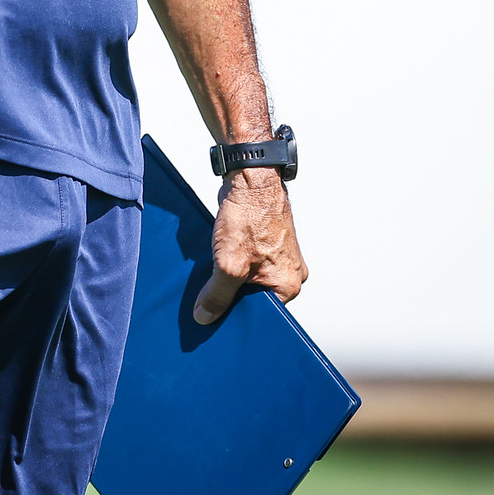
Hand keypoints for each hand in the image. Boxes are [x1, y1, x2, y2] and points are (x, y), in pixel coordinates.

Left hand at [193, 168, 307, 324]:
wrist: (250, 177)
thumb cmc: (251, 215)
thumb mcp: (229, 264)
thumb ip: (217, 295)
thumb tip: (205, 317)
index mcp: (288, 284)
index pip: (261, 315)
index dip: (237, 316)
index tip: (217, 317)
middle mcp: (288, 272)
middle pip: (255, 298)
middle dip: (232, 296)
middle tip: (212, 292)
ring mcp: (277, 256)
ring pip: (249, 280)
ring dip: (230, 277)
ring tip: (216, 270)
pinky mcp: (265, 242)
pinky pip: (247, 263)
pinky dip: (232, 261)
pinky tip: (219, 257)